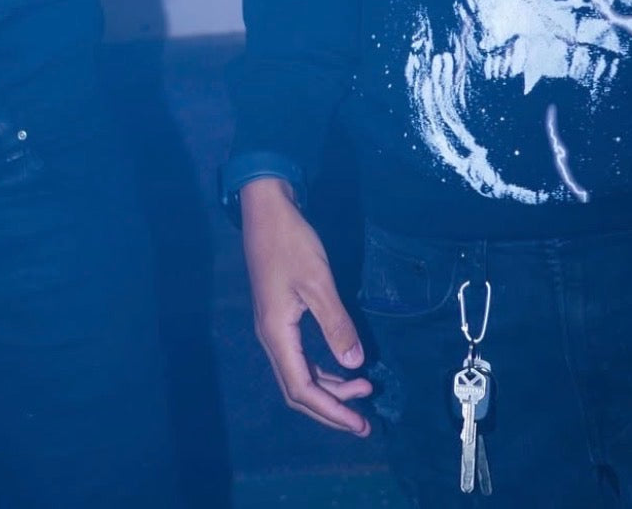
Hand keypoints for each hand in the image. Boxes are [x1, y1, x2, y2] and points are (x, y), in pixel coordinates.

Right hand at [241, 178, 372, 434]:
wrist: (265, 210)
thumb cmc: (291, 242)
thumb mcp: (318, 281)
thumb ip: (336, 323)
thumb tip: (356, 363)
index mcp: (277, 334)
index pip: (303, 389)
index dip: (332, 411)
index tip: (361, 422)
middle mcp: (271, 337)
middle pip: (298, 390)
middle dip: (332, 408)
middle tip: (365, 420)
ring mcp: (273, 327)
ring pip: (299, 373)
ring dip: (330, 388)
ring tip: (363, 389)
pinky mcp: (279, 315)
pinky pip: (299, 356)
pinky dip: (322, 367)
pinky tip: (342, 363)